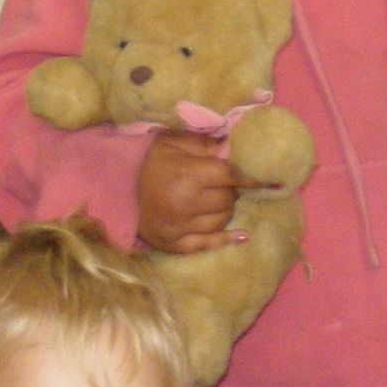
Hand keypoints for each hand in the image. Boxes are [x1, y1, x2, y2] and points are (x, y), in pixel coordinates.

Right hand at [136, 130, 256, 253]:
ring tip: (215, 200)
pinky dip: (227, 239)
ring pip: (222, 221)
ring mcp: (180, 227)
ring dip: (225, 210)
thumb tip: (236, 147)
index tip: (268, 178)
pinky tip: (243, 236)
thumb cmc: (152, 163)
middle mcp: (185, 203)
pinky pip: (209, 244)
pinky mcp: (175, 244)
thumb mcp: (173, 142)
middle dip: (231, 192)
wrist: (119, 191)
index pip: (229, 176)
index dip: (249, 176)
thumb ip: (205, 144)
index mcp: (187, 175)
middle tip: (223, 185)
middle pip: (228, 201)